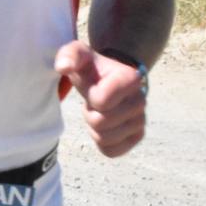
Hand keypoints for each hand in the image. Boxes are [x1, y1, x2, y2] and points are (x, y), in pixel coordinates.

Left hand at [55, 42, 147, 157]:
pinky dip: (102, 142)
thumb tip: (63, 67)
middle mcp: (141, 101)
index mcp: (131, 79)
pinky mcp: (137, 136)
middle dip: (90, 113)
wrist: (108, 79)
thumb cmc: (91, 68)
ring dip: (95, 127)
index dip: (90, 96)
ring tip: (100, 111)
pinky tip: (104, 127)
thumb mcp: (78, 54)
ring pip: (105, 139)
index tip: (95, 86)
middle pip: (101, 123)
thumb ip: (69, 56)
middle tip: (95, 101)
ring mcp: (141, 120)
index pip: (101, 102)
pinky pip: (113, 151)